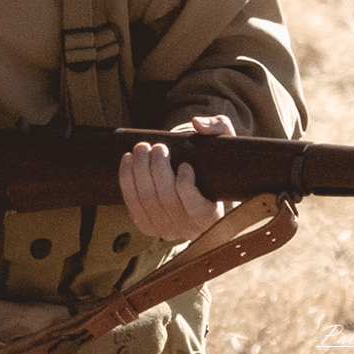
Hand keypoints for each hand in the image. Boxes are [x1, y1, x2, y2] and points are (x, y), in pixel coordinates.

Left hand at [120, 115, 233, 240]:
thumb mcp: (225, 144)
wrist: (202, 191)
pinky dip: (127, 181)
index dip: (186, 186)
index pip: (196, 207)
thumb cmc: (215, 166)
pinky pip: (133, 204)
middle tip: (159, 148)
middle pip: (167, 199)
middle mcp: (189, 228)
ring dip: (140, 171)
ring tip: (142, 149)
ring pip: (148, 200)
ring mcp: (167, 229)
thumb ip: (219, 128)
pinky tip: (128, 161)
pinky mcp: (149, 226)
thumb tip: (199, 124)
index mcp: (212, 215)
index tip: (185, 165)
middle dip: (158, 170)